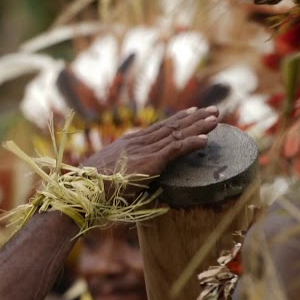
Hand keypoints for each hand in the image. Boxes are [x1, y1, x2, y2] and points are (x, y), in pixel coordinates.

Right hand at [81, 107, 218, 178]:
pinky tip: (206, 139)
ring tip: (216, 118)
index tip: (192, 113)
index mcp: (128, 144)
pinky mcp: (149, 161)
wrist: (83, 189)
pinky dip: (192, 143)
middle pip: (171, 126)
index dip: (177, 120)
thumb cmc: (91, 188)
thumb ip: (122, 174)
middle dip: (194, 118)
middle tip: (213, 110)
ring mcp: (144, 150)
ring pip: (177, 134)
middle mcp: (138, 142)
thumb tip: (128, 183)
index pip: (158, 129)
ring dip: (199, 126)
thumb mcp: (109, 176)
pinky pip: (175, 149)